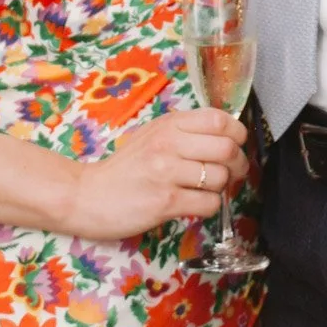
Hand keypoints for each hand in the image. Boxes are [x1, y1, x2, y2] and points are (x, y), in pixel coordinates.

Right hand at [71, 107, 248, 240]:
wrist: (88, 195)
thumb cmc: (125, 167)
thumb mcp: (153, 135)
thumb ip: (185, 132)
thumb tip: (225, 136)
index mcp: (169, 124)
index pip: (220, 119)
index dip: (238, 132)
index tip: (238, 144)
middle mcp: (169, 143)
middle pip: (226, 148)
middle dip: (238, 163)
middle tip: (234, 172)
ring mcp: (167, 173)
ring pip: (220, 177)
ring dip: (222, 187)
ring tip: (208, 189)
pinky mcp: (165, 202)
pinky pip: (208, 204)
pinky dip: (209, 206)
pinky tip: (195, 205)